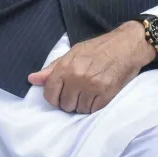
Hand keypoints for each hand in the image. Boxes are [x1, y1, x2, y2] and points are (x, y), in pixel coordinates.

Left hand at [27, 21, 156, 114]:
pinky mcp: (106, 95)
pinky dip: (93, 106)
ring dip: (81, 104)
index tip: (59, 94)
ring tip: (87, 92)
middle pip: (64, 104)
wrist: (125, 46)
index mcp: (66, 67)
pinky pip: (93, 110)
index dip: (53, 97)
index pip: (50, 93)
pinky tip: (96, 95)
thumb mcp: (72, 53)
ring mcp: (92, 88)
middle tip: (76, 92)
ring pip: (79, 109)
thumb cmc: (98, 48)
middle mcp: (77, 78)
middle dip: (68, 101)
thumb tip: (32, 79)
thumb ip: (52, 68)